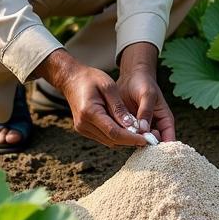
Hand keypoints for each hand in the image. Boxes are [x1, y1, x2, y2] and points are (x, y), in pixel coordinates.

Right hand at [33, 49, 147, 148]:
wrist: (70, 78)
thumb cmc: (90, 78)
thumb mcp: (108, 87)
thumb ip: (119, 107)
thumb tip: (131, 126)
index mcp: (89, 112)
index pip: (114, 132)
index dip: (131, 138)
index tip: (146, 140)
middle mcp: (83, 124)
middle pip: (112, 140)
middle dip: (130, 140)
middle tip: (147, 138)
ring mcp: (82, 128)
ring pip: (108, 141)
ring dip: (124, 139)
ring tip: (140, 134)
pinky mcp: (83, 129)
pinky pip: (103, 137)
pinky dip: (116, 135)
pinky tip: (126, 129)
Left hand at [118, 42, 176, 142]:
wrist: (130, 76)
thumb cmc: (144, 83)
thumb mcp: (147, 94)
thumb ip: (146, 111)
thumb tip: (144, 130)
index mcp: (165, 121)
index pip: (169, 140)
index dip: (164, 149)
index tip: (155, 155)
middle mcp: (154, 127)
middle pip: (153, 145)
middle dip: (146, 149)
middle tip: (136, 147)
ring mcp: (141, 129)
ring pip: (139, 142)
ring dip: (133, 143)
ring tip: (124, 141)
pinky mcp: (129, 127)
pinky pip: (127, 136)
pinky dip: (124, 138)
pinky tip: (117, 137)